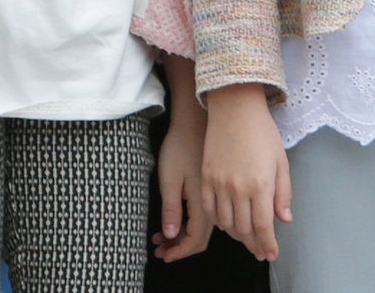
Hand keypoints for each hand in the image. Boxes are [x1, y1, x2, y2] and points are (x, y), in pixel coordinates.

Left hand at [152, 100, 212, 261]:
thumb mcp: (169, 178)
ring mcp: (215, 195)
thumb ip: (171, 209)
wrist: (195, 119)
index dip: (178, 252)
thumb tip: (170, 236)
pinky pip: (203, 215)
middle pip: (200, 238)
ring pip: (202, 228)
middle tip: (159, 248)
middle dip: (179, 247)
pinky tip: (174, 219)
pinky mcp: (213, 187)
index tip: (163, 255)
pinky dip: (188, 223)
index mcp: (203, 203)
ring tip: (160, 236)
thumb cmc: (180, 144)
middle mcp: (214, 203)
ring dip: (182, 236)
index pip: (194, 241)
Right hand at [202, 84, 291, 260]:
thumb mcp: (281, 160)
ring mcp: (219, 183)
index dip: (267, 244)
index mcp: (260, 184)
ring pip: (226, 223)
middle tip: (259, 249)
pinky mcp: (206, 176)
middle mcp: (238, 188)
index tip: (271, 253)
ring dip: (236, 234)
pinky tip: (226, 221)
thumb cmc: (262, 131)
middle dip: (253, 244)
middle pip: (244, 229)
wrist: (234, 106)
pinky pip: (209, 209)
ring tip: (245, 236)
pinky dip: (217, 220)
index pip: (263, 227)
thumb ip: (283, 192)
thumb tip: (284, 219)